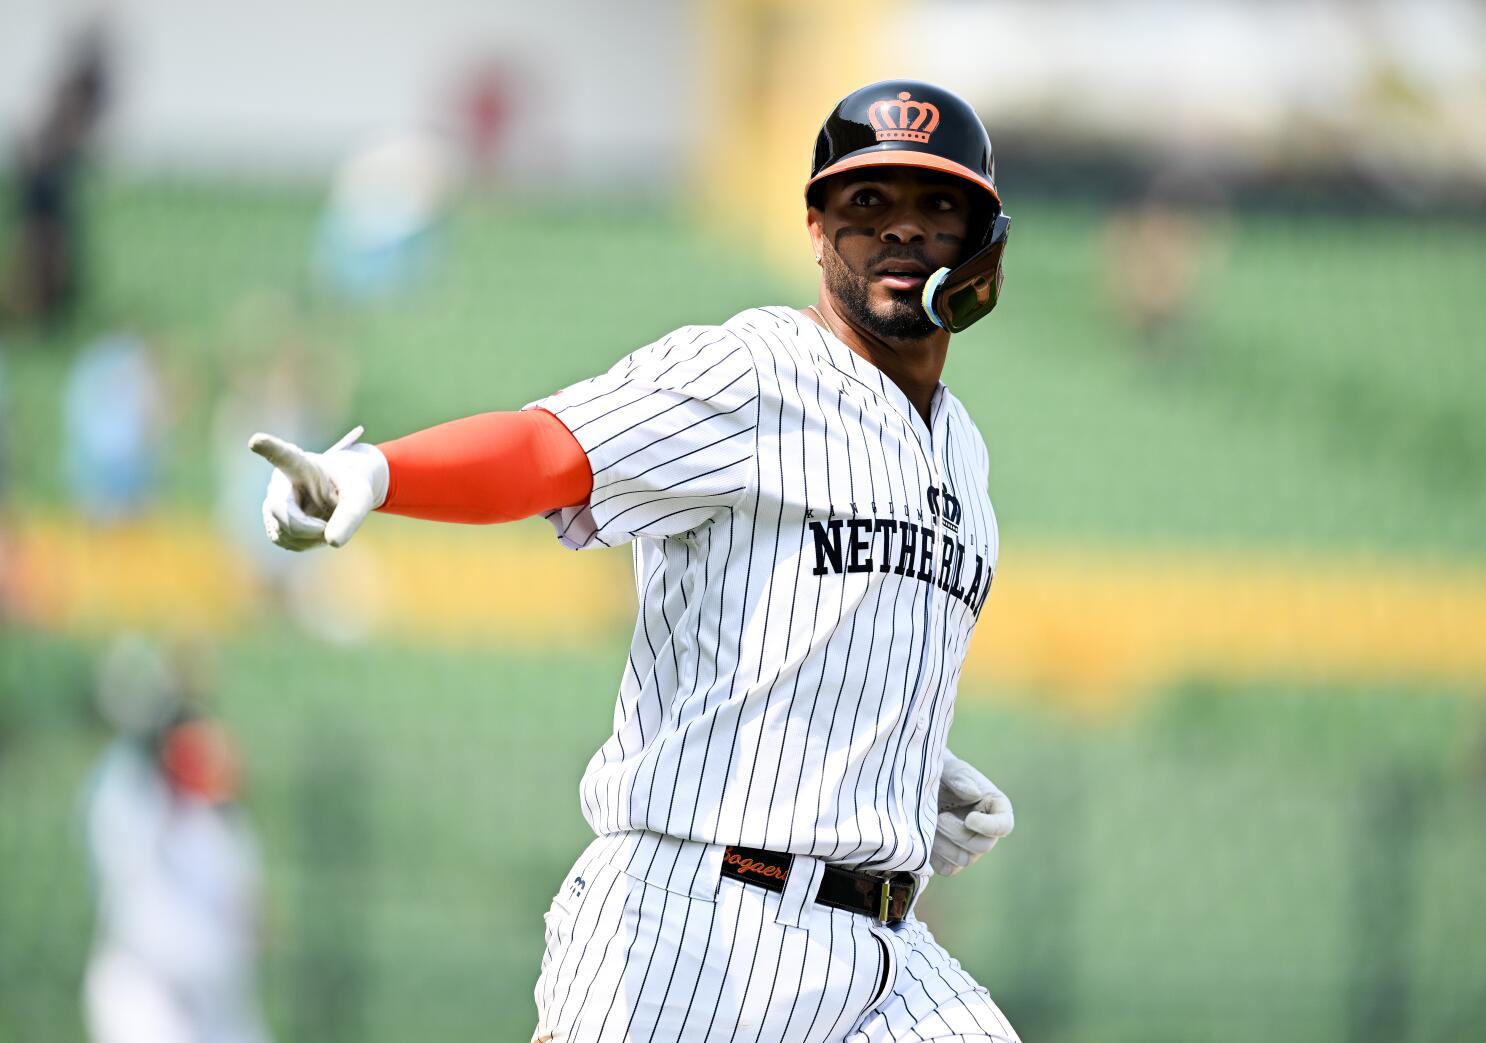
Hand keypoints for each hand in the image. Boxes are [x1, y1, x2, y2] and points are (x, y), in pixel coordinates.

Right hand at [249, 426, 387, 550]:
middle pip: (281, 511)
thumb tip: (332, 542)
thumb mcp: (360, 498)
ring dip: (312, 536)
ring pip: (283, 531)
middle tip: (328, 527)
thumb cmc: (348, 488)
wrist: (339, 495)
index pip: (283, 456)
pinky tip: (317, 530)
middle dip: (308, 527)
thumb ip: (350, 516)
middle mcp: (279, 481)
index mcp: (301, 464)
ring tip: (326, 521)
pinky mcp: (273, 523)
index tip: (256, 441)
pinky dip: (307, 543)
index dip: (270, 448)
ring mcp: (272, 502)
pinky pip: (286, 542)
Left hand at [930, 748, 1013, 876]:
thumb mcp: (951, 768)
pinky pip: (947, 867)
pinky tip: (925, 836)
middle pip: (981, 846)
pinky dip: (934, 855)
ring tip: (931, 823)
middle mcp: (987, 833)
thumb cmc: (943, 774)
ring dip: (944, 843)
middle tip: (940, 817)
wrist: (920, 786)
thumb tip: (973, 793)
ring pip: (963, 860)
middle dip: (958, 833)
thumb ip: (961, 777)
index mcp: (996, 808)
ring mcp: (969, 849)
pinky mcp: (950, 860)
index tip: (969, 818)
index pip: (1004, 826)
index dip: (989, 827)